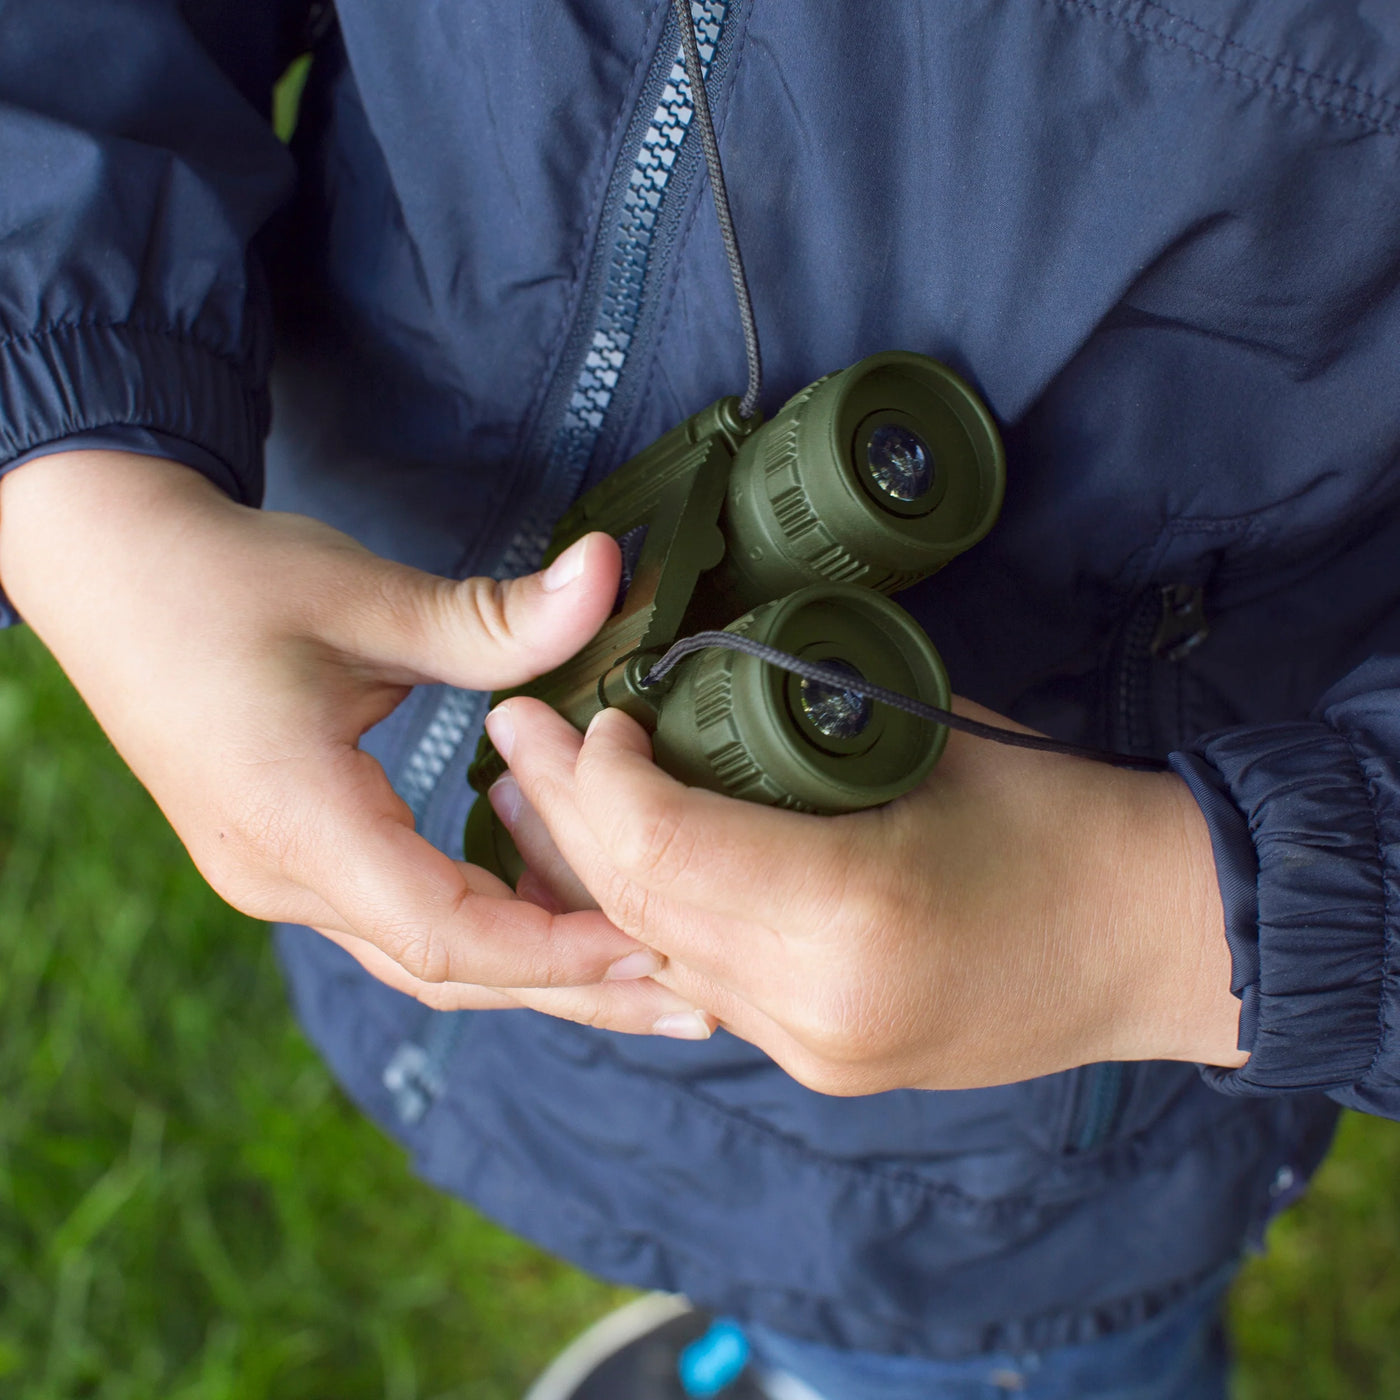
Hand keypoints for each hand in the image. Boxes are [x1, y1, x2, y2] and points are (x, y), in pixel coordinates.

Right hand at [0, 451, 711, 1035]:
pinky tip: (559, 907)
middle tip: (694, 1006)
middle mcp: (281, 878)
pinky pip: (404, 917)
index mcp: (294, 825)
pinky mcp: (291, 857)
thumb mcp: (360, 595)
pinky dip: (488, 923)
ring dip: (538, 967)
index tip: (660, 950)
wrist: (105, 567)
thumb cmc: (217, 577)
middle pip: (449, 969)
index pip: (446, 932)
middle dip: (574, 990)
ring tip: (648, 975)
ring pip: (427, 955)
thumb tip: (609, 572)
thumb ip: (494, 615)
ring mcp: (279, 878)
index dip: (560, 953)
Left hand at [486, 695, 1249, 1092]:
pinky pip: (696, 981)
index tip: (590, 710)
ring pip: (652, 954)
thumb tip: (685, 689)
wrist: (1159, 943)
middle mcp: (812, 1006)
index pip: (660, 846)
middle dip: (561, 816)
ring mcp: (812, 1050)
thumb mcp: (925, 741)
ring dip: (582, 876)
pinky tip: (608, 874)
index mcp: (848, 917)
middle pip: (635, 905)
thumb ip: (795, 725)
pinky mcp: (819, 1061)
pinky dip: (644, 922)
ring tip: (524, 806)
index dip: (600, 774)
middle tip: (510, 737)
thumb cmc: (1064, 817)